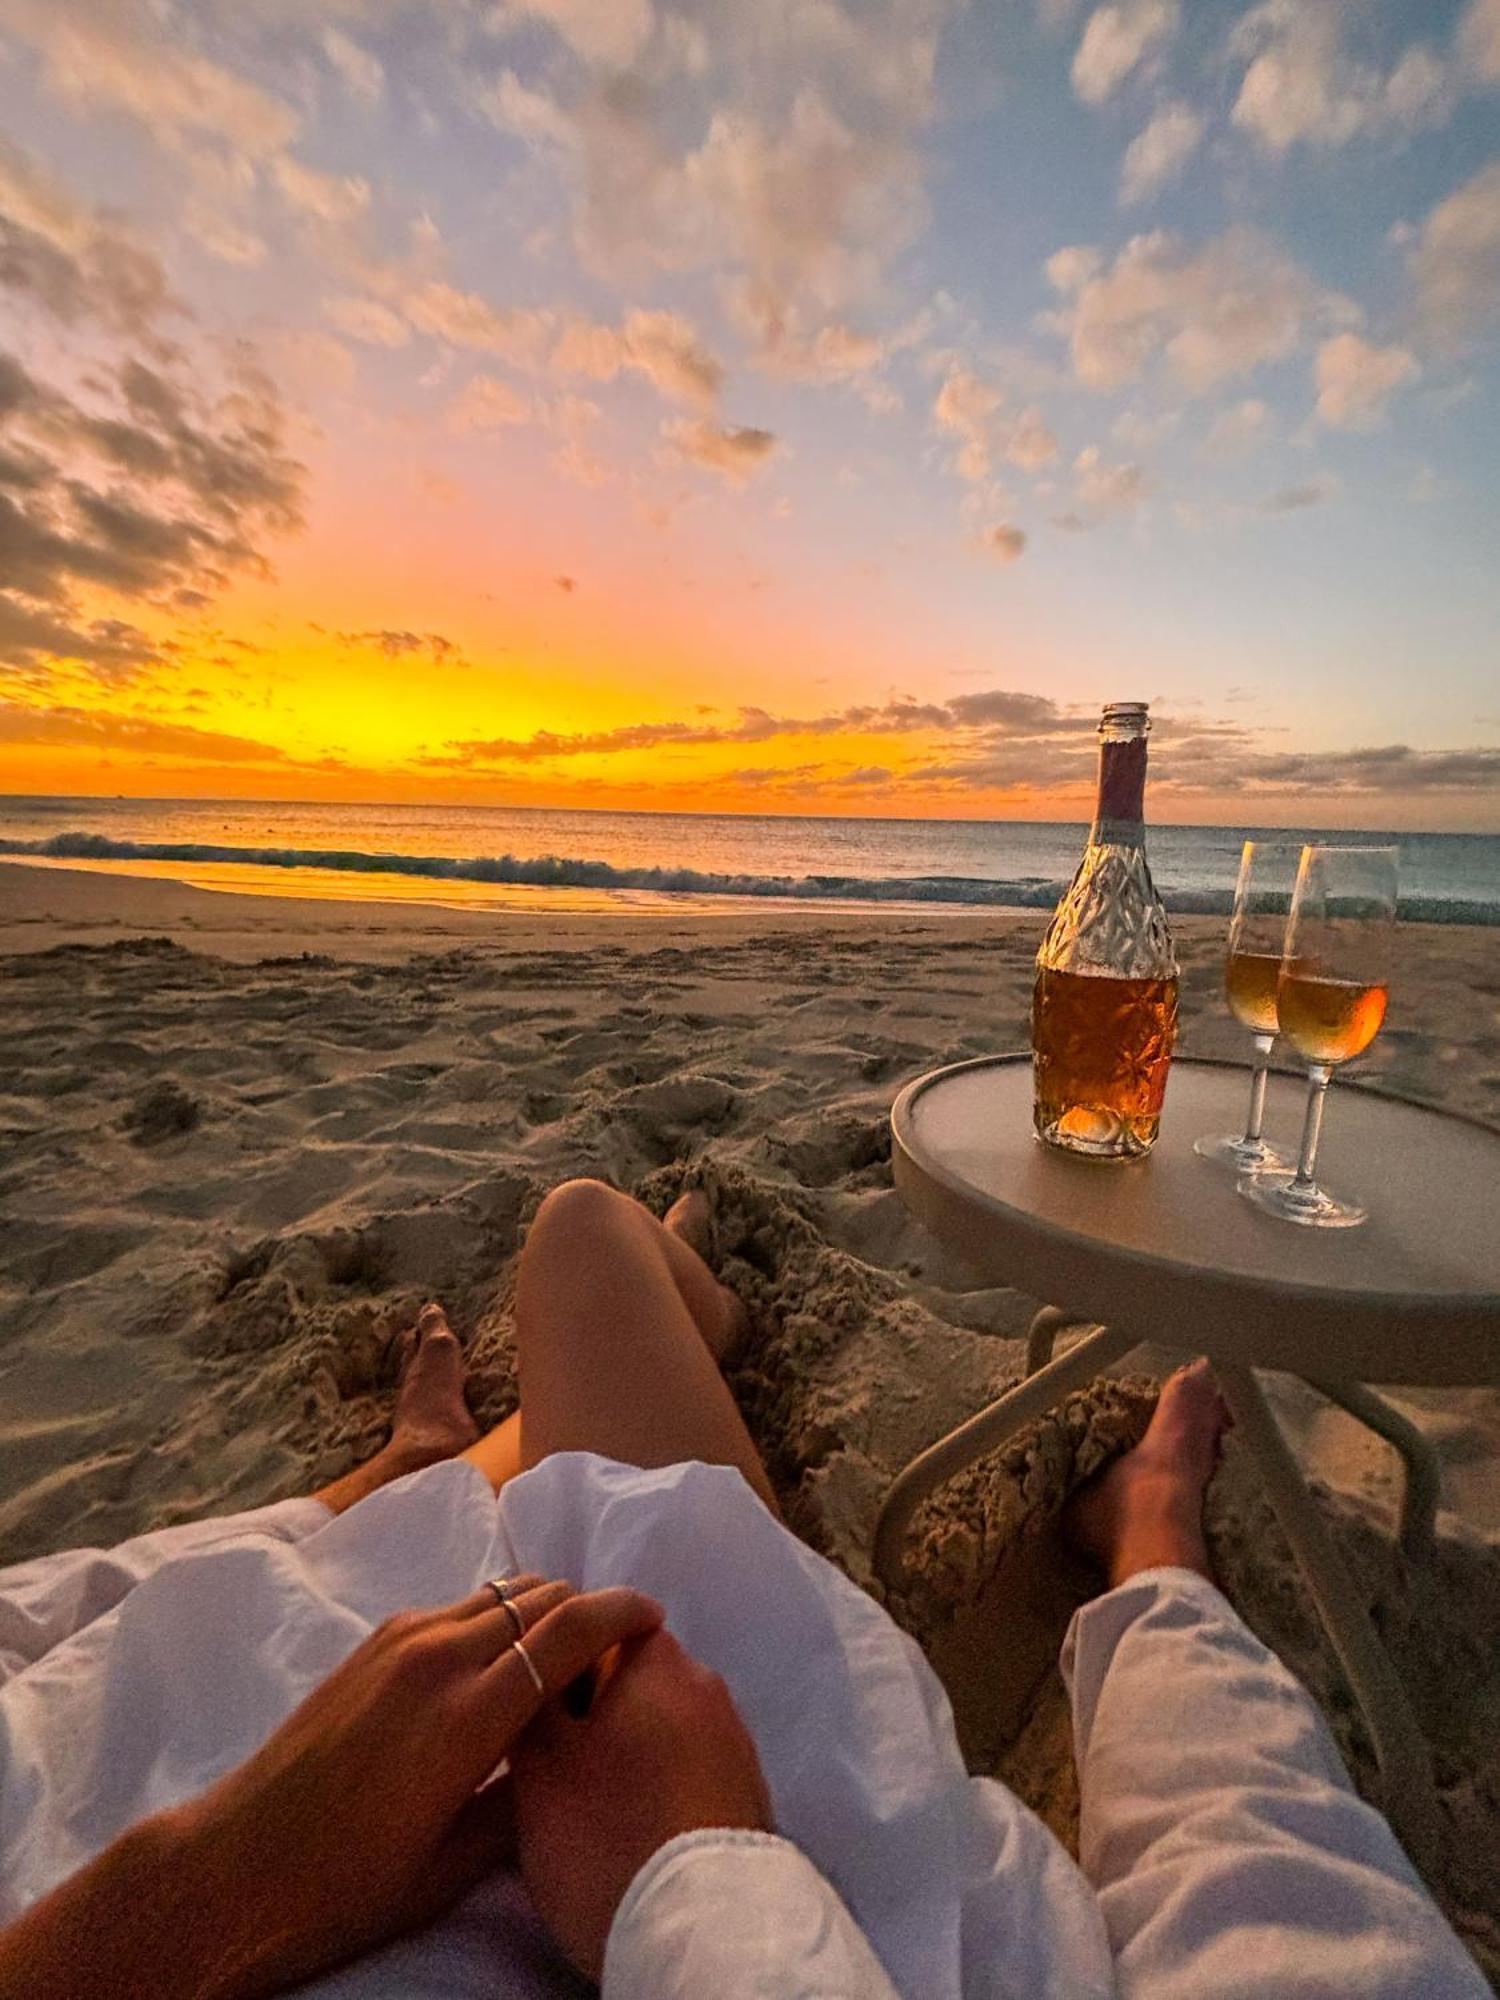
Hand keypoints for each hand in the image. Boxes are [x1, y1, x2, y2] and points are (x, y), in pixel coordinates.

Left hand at [163, 1577, 662, 1999]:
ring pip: (499, 1591)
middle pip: (540, 1594)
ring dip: (540, 1609)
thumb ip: (523, 1799)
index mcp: (468, 1714)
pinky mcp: (373, 1643)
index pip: (570, 1629)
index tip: (655, 1619)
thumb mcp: (452, 1865)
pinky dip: (496, 1618)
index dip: (624, 1613)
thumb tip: (571, 1756)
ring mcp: (400, 1640)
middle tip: (614, 1652)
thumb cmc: (346, 1887)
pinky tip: (498, 1668)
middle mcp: (437, 1657)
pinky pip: (458, 1607)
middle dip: (588, 1609)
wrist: (235, 1868)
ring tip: (560, 1659)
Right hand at [513, 1627, 772, 1979]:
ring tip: (592, 1807)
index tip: (531, 1712)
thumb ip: (532, 1698)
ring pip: (661, 1726)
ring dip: (627, 1752)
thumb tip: (535, 1661)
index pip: (596, 1625)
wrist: (702, 1929)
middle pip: (631, 1678)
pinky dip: (660, 1787)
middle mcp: (706, 1686)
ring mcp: (734, 1741)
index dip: (554, 1664)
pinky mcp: (747, 1794)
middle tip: (554, 1767)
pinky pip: (688, 1771)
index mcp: (657, 1660)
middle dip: (592, 1712)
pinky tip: (635, 1829)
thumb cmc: (609, 1834)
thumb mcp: (540, 1764)